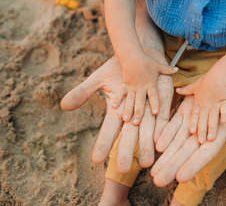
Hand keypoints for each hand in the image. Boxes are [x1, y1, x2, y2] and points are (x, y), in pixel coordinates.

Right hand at [60, 56, 173, 170]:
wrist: (139, 54)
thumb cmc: (118, 69)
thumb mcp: (100, 79)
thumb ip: (84, 92)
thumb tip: (63, 106)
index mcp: (118, 111)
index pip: (109, 131)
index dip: (103, 143)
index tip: (95, 160)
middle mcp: (132, 114)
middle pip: (128, 136)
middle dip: (125, 152)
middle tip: (123, 170)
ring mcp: (147, 109)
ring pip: (147, 131)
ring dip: (146, 145)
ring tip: (146, 163)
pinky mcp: (161, 100)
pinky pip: (162, 117)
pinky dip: (161, 127)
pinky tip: (160, 141)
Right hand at [120, 49, 176, 124]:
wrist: (132, 55)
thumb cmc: (147, 61)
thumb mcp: (158, 66)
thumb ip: (168, 70)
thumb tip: (177, 69)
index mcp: (150, 83)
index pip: (154, 95)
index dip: (155, 103)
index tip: (156, 112)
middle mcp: (141, 86)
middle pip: (140, 101)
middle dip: (139, 112)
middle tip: (137, 123)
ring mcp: (132, 86)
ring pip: (130, 100)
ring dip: (128, 110)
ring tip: (126, 119)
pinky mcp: (125, 84)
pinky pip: (121, 93)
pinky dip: (118, 99)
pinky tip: (114, 107)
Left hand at [151, 74, 225, 186]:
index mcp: (223, 128)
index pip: (208, 150)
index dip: (195, 163)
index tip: (181, 177)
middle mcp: (208, 128)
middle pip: (189, 150)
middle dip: (173, 165)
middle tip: (157, 181)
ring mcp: (198, 118)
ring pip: (180, 140)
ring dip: (167, 155)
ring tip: (153, 172)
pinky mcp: (190, 108)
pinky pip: (176, 122)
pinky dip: (167, 133)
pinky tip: (156, 144)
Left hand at [176, 72, 225, 142]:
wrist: (220, 74)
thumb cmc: (208, 80)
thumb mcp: (195, 85)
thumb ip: (187, 90)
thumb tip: (177, 90)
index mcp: (199, 101)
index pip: (195, 114)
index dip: (193, 123)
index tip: (192, 131)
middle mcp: (206, 104)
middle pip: (203, 119)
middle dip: (202, 131)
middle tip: (201, 141)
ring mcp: (215, 103)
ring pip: (213, 117)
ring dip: (212, 128)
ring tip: (211, 139)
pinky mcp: (225, 100)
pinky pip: (224, 108)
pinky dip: (224, 115)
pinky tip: (224, 123)